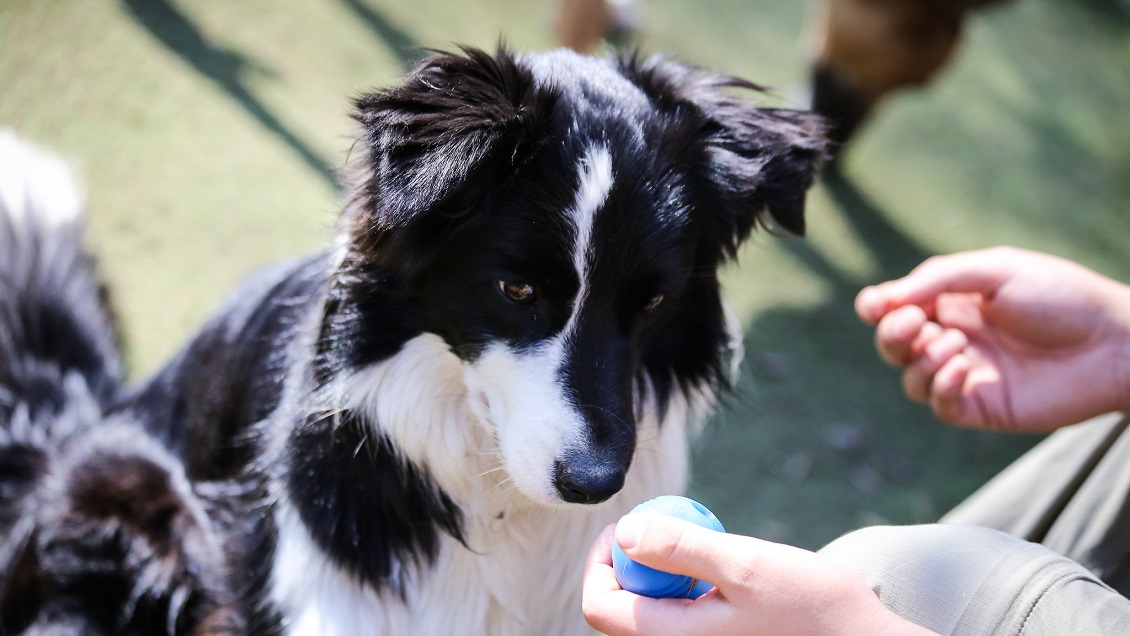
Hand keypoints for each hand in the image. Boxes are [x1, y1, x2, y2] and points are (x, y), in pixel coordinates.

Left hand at [581, 515, 935, 635]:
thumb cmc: (811, 607)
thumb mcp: (744, 565)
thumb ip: (681, 547)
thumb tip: (625, 533)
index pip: (600, 608)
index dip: (599, 562)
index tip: (624, 526)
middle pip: (620, 608)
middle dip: (628, 561)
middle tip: (654, 523)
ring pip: (650, 608)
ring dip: (658, 570)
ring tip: (695, 542)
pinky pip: (679, 612)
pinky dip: (684, 583)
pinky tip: (717, 565)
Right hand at [855, 247, 1129, 431]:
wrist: (1115, 343)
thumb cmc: (1063, 297)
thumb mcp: (997, 269)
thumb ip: (938, 278)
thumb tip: (885, 299)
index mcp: (954, 302)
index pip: (896, 308)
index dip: (877, 307)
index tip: (876, 306)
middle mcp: (955, 338)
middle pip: (893, 344)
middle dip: (893, 333)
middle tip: (915, 323)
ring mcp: (967, 375)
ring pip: (910, 377)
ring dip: (920, 359)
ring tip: (955, 345)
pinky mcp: (983, 407)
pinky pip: (939, 405)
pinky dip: (940, 386)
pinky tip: (965, 368)